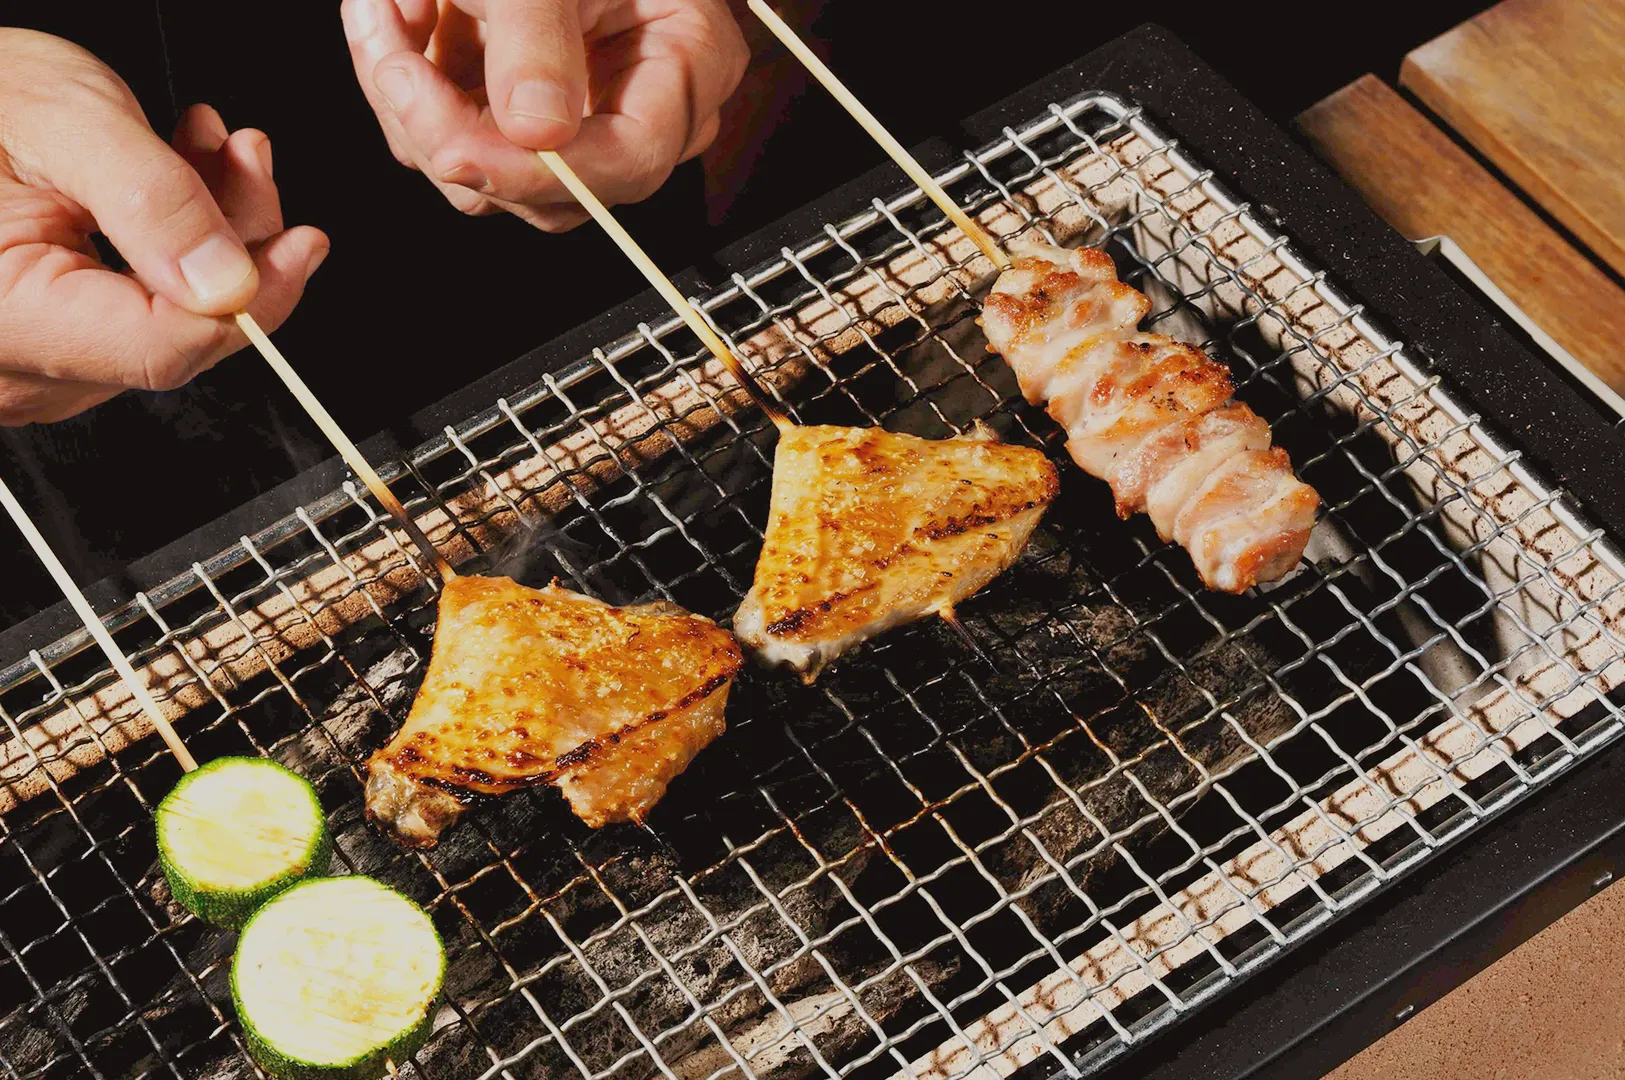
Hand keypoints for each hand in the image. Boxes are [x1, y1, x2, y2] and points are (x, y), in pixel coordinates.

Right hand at [0, 30, 326, 424]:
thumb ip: (150, 201)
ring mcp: (30, 364)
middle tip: (248, 157)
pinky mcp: (49, 346)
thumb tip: (229, 283)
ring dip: (212, 235)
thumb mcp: (61, 118)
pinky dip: (178, 247)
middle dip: (234, 245)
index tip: (301, 245)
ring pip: (171, 323)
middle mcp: (10, 366)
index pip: (163, 348)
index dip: (252, 299)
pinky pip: (142, 313)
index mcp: (1, 320)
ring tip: (211, 146)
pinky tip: (183, 177)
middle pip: (177, 336)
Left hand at [342, 0, 749, 230]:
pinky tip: (392, 21)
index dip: (539, 171)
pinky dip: (411, 96)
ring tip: (384, 10)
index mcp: (692, 57)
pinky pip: (462, 150)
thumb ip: (537, 38)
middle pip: (557, 188)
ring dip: (414, 109)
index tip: (451, 150)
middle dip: (452, 128)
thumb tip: (535, 132)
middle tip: (387, 46)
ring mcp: (587, 121)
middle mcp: (649, 106)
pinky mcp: (525, 121)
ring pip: (495, 184)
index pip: (632, 156)